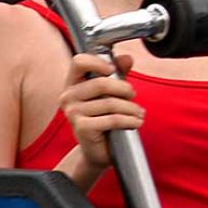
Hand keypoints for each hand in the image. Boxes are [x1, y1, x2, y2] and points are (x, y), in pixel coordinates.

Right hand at [59, 53, 140, 169]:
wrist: (98, 149)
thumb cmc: (104, 117)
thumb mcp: (112, 91)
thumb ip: (119, 73)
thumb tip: (126, 58)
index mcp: (73, 83)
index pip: (79, 62)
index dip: (98, 62)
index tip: (113, 69)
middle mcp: (68, 96)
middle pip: (101, 83)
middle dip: (124, 89)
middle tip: (133, 95)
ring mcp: (73, 113)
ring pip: (110, 103)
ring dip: (131, 108)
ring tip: (139, 113)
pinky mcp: (82, 128)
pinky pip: (112, 119)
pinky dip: (129, 120)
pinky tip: (136, 122)